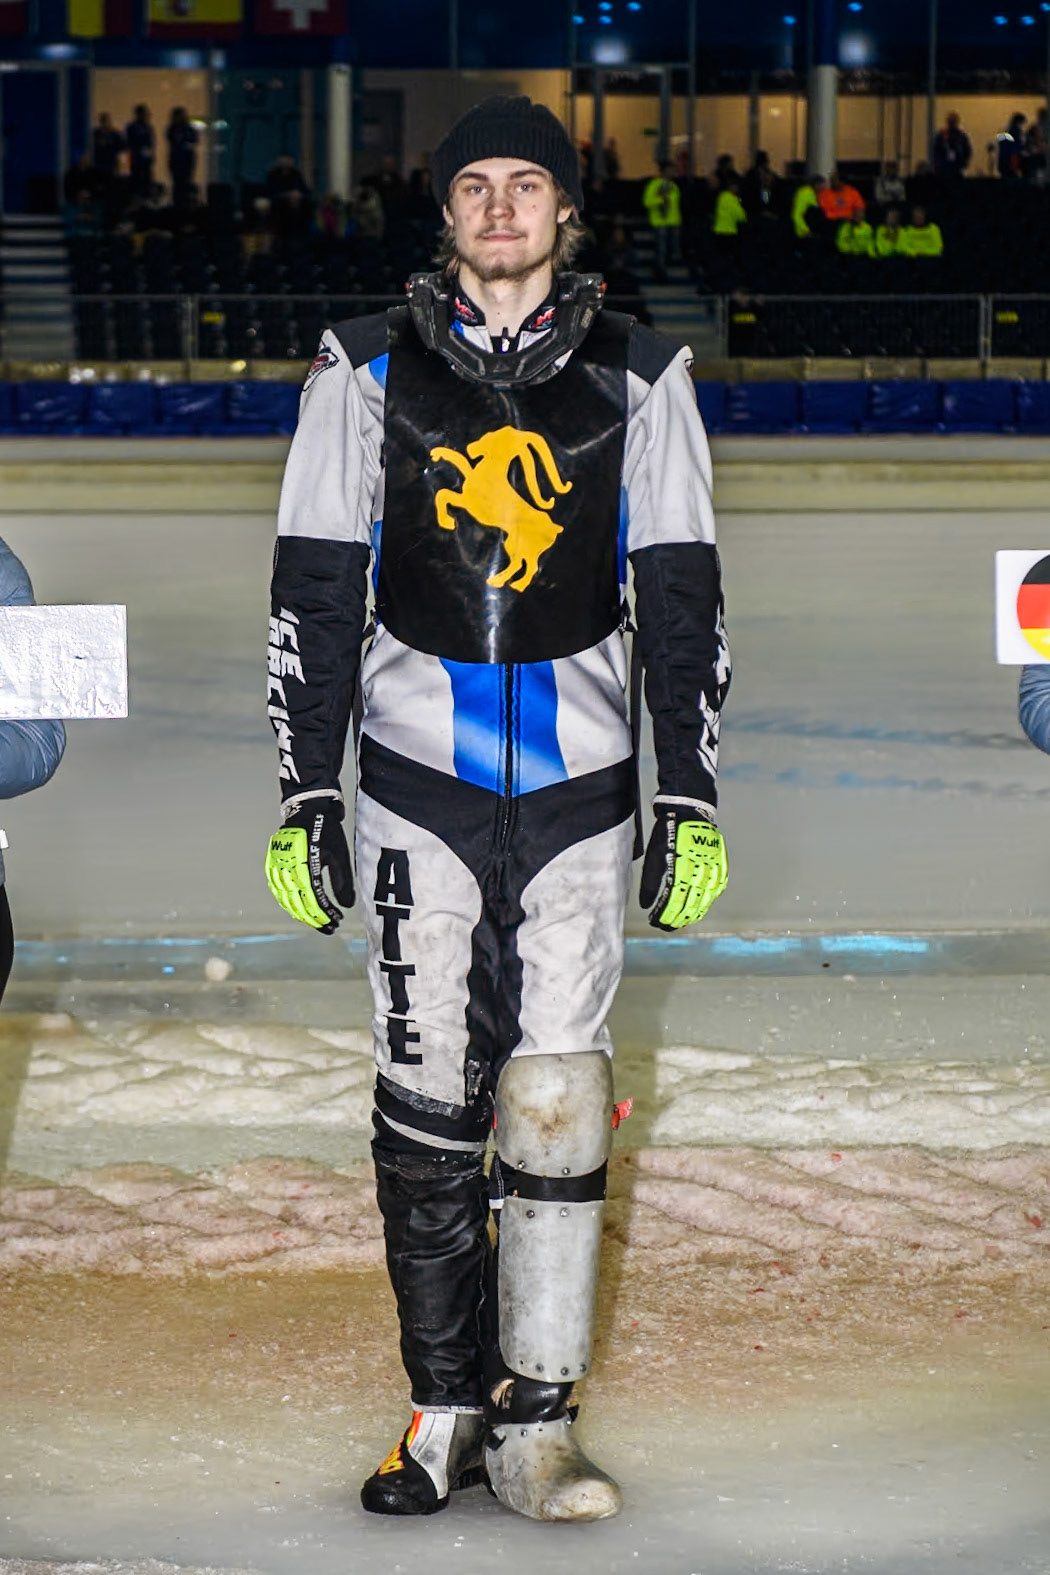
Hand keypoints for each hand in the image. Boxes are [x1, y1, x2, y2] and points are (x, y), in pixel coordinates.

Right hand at [264, 800, 354, 933]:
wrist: (308, 807)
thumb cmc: (327, 830)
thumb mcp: (340, 855)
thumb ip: (342, 881)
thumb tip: (347, 906)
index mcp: (305, 866)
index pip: (314, 900)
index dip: (325, 915)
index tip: (337, 923)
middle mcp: (288, 869)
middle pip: (298, 904)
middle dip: (314, 919)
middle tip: (330, 928)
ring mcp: (278, 866)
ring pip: (286, 899)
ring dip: (301, 914)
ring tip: (317, 922)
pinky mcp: (273, 863)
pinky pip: (277, 889)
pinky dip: (287, 902)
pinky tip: (299, 909)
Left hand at [639, 808, 727, 930]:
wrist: (689, 810)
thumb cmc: (668, 832)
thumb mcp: (654, 855)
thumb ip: (650, 881)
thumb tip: (646, 905)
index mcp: (680, 868)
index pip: (673, 901)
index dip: (665, 915)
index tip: (656, 923)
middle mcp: (699, 870)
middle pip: (690, 904)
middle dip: (678, 919)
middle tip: (668, 926)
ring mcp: (713, 868)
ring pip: (706, 899)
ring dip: (694, 914)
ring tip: (684, 922)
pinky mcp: (721, 864)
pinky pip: (718, 888)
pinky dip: (709, 900)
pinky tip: (702, 907)